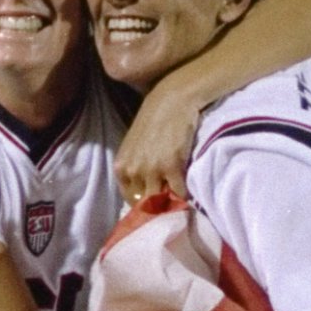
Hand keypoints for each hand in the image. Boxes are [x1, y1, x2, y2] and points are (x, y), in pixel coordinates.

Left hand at [116, 78, 203, 201]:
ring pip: (161, 201)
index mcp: (122, 167)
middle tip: (169, 210)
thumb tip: (144, 194)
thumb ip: (136, 169)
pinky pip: (179, 193)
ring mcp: (152, 170)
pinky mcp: (171, 167)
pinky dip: (185, 197)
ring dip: (171, 204)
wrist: (172, 100)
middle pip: (144, 204)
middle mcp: (133, 170)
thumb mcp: (135, 146)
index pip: (129, 199)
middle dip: (156, 208)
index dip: (142, 206)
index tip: (155, 207)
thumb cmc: (154, 121)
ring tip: (179, 204)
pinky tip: (189, 195)